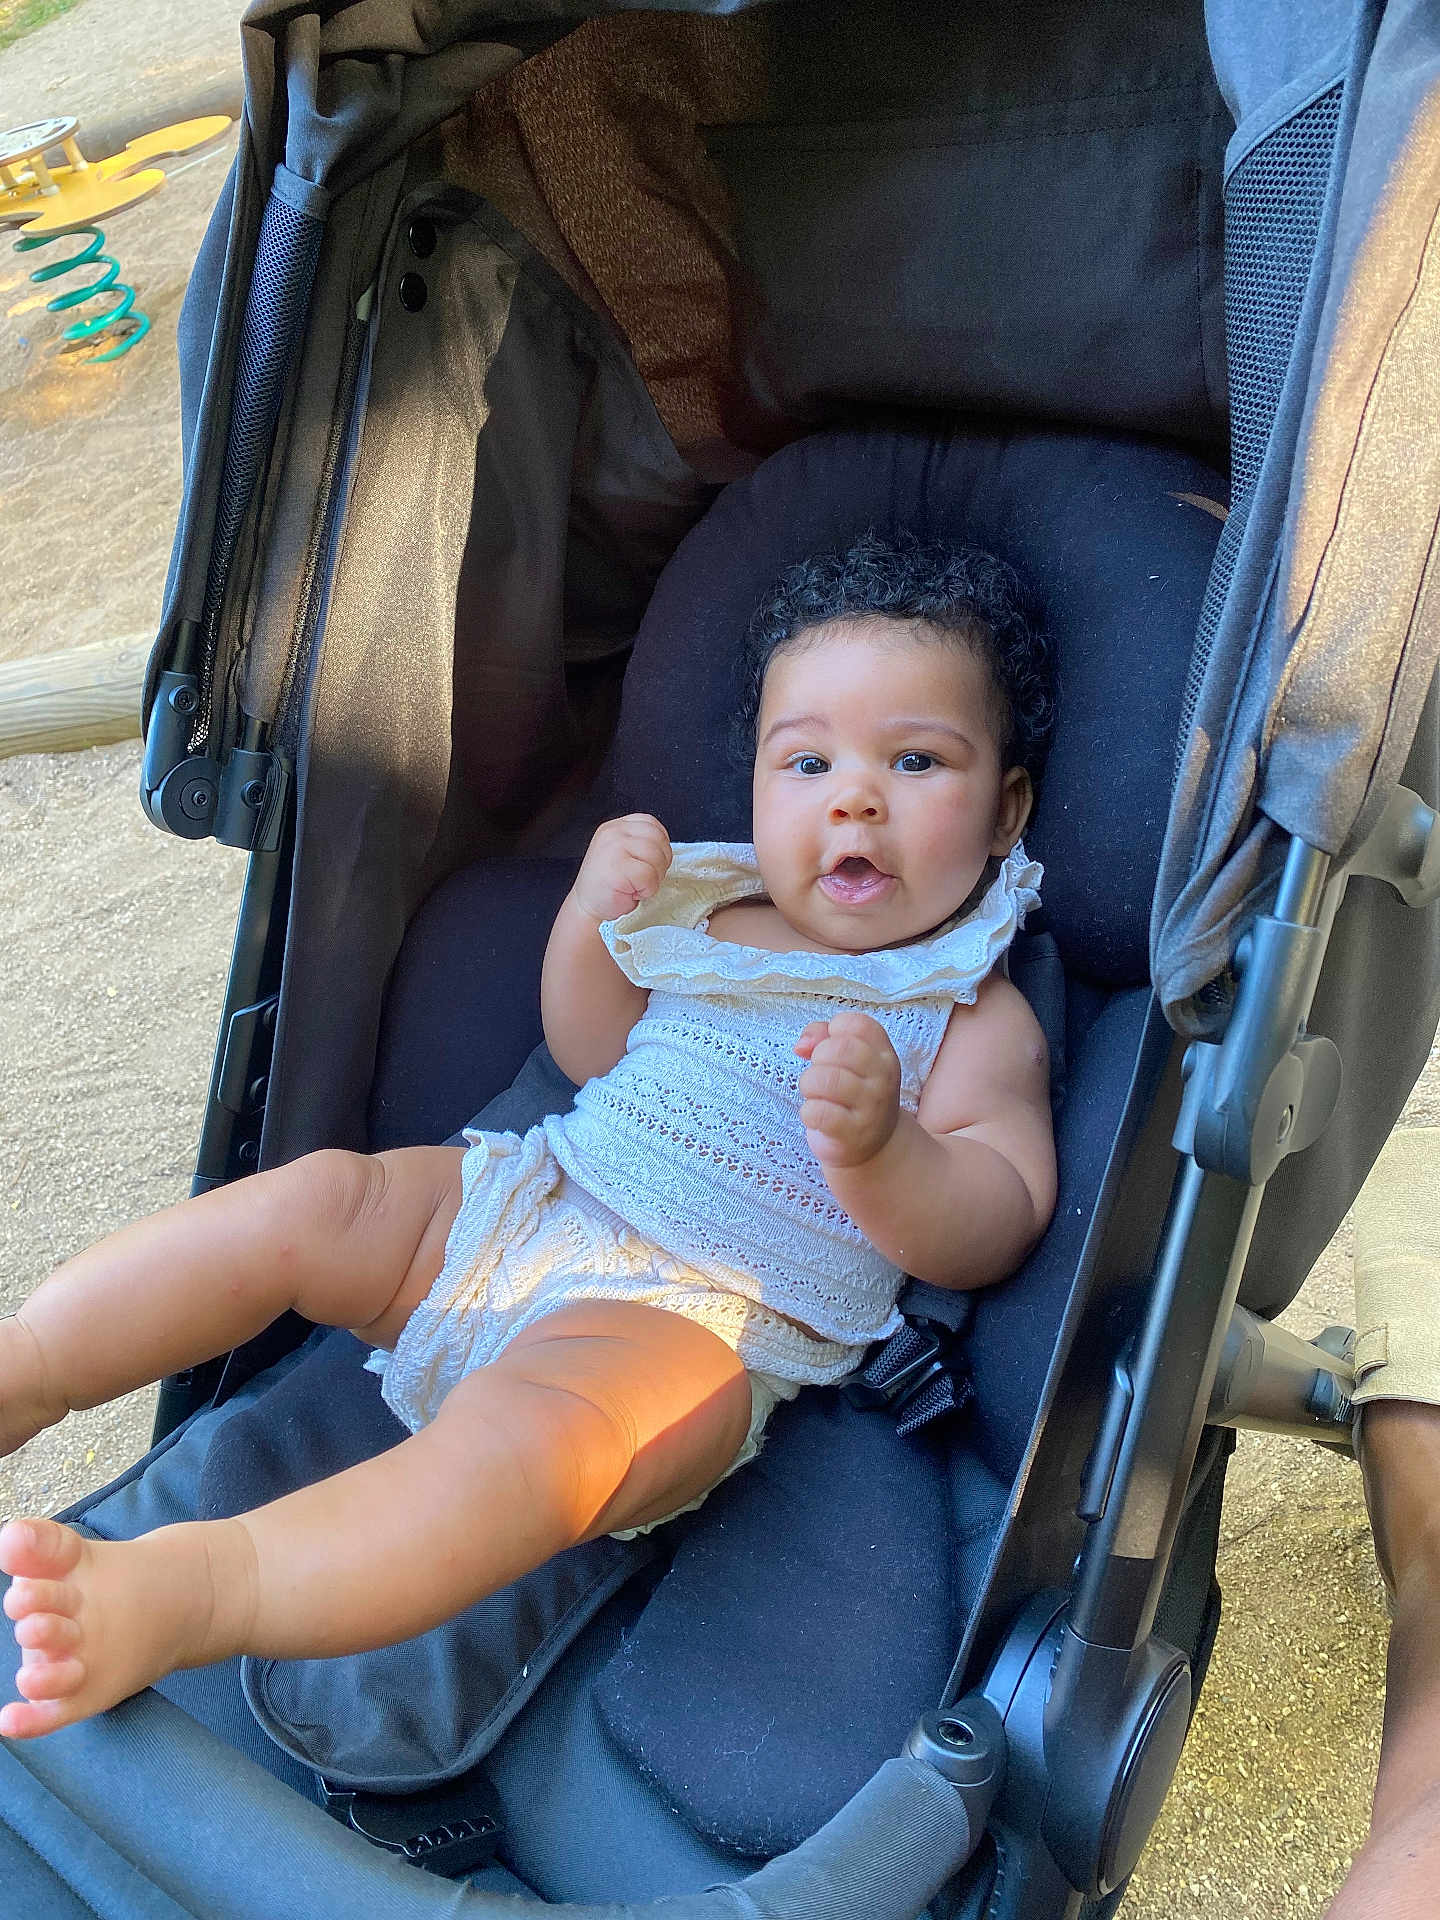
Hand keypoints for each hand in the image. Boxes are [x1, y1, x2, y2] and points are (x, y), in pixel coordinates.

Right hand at [570, 814, 672, 922]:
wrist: (585, 907)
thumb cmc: (607, 886)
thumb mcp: (623, 853)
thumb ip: (641, 844)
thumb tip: (664, 848)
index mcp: (617, 827)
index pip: (652, 825)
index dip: (659, 847)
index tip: (649, 863)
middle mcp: (614, 832)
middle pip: (659, 840)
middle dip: (660, 863)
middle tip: (642, 878)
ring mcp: (614, 847)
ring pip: (656, 857)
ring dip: (653, 878)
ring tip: (635, 885)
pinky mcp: (617, 865)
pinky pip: (649, 875)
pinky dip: (646, 889)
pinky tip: (631, 892)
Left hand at [795, 1012, 901, 1168]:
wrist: (873, 1148)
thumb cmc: (852, 1095)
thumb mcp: (846, 1061)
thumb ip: (821, 1036)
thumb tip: (802, 1045)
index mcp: (884, 1054)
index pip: (856, 1024)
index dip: (832, 1032)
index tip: (831, 1050)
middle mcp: (883, 1078)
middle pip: (837, 1048)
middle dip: (816, 1060)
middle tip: (821, 1077)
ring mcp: (871, 1107)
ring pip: (823, 1079)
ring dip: (809, 1087)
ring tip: (818, 1097)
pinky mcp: (853, 1133)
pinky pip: (817, 1112)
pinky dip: (809, 1113)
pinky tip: (819, 1117)